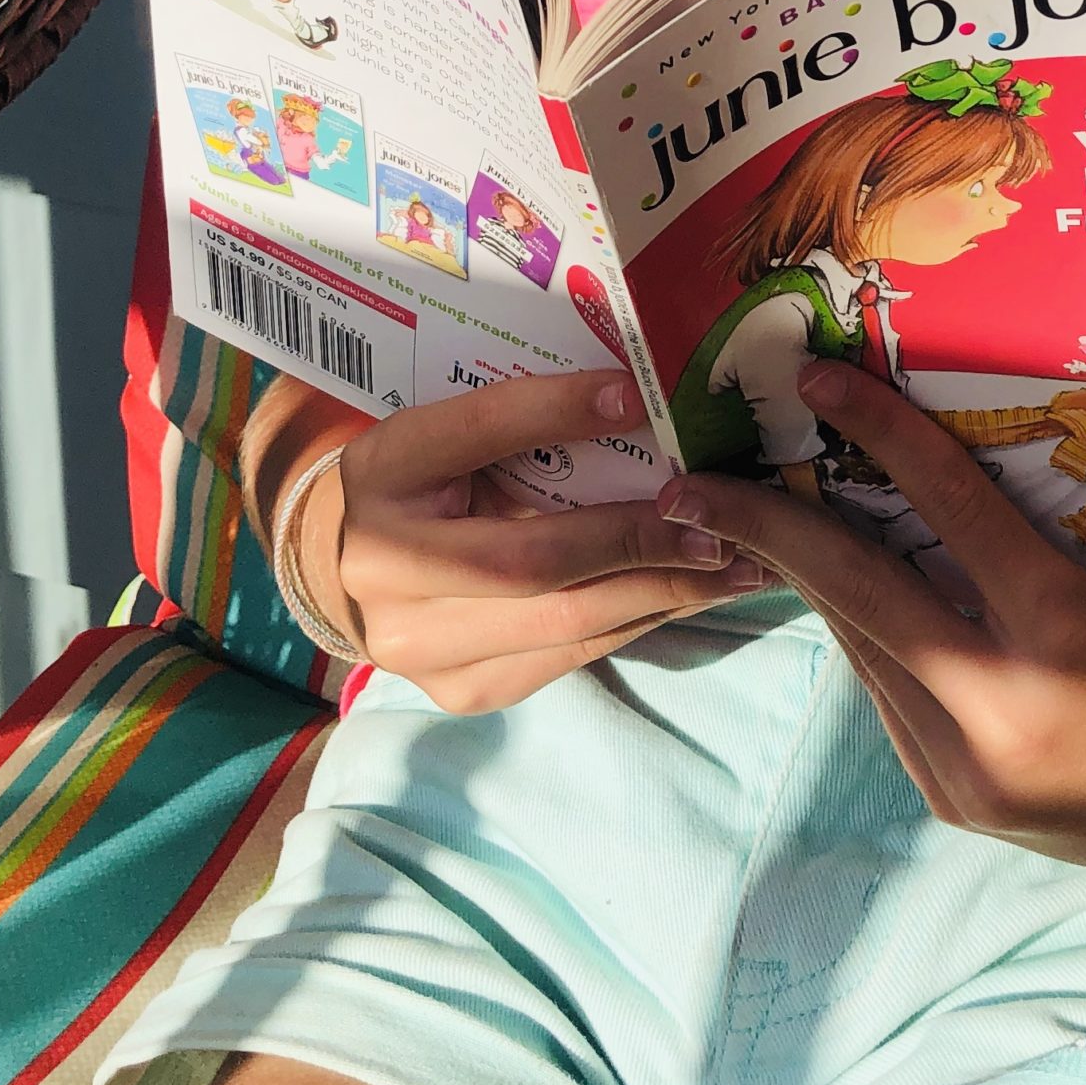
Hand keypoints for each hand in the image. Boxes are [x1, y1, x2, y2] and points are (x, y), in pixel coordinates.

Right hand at [308, 370, 767, 714]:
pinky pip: (569, 657)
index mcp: (385, 470)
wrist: (349, 565)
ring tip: (737, 567)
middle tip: (725, 526)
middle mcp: (387, 568)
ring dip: (663, 593)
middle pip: (535, 560)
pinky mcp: (463, 689)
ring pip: (565, 624)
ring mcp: (421, 646)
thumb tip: (637, 395)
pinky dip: (636, 621)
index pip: (477, 430)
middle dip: (643, 542)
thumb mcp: (451, 429)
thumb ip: (521, 417)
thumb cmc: (425, 479)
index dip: (556, 410)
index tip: (638, 395)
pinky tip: (686, 596)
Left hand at [659, 364, 1085, 899]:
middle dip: (764, 526)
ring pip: (863, 642)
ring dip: (809, 579)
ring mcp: (969, 768)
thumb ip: (1040, 529)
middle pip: (860, 588)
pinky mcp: (954, 801)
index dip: (878, 430)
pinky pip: (887, 694)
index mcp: (1067, 628)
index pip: (951, 505)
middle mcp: (1005, 704)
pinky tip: (843, 596)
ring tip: (751, 520)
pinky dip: (865, 636)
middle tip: (693, 478)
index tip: (816, 378)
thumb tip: (932, 456)